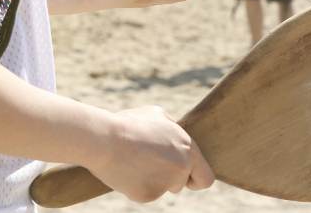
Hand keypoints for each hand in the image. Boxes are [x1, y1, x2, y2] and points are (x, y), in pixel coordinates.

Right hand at [87, 106, 214, 202]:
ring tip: (134, 161)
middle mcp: (181, 167)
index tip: (186, 178)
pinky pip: (145, 194)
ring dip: (152, 179)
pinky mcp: (148, 195)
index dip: (196, 178)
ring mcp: (165, 183)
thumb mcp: (156, 115)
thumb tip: (175, 137)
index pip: (206, 177)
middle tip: (149, 163)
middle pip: (181, 184)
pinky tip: (126, 170)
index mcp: (187, 148)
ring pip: (162, 188)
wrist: (105, 139)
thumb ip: (172, 129)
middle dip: (169, 178)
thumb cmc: (129, 124)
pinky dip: (136, 185)